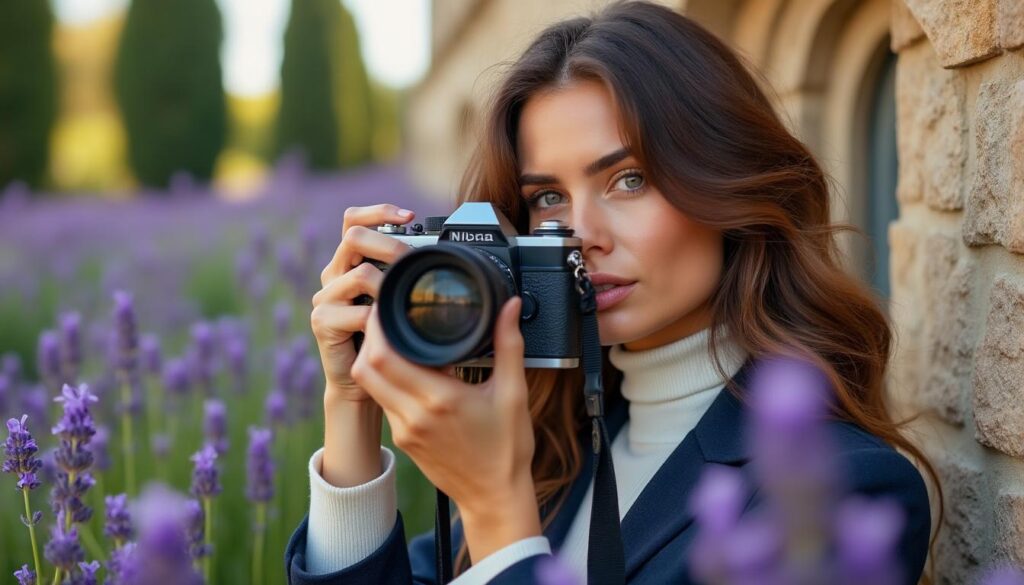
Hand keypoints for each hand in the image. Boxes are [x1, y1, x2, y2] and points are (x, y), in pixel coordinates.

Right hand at [311, 204, 414, 402]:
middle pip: (353, 237)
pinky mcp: (322, 322)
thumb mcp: (398, 301)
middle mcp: (333, 275)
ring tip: (404, 300)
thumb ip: (407, 277)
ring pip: (358, 273)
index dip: (378, 212)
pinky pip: (357, 312)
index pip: (353, 220)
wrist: (362, 383)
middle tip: (411, 260)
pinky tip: (390, 329)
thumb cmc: (387, 340)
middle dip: (388, 244)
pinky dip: (379, 319)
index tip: (410, 217)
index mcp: (350, 263)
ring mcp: (325, 297)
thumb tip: (444, 256)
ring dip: (388, 285)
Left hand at [351, 296, 541, 557]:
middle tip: (386, 316)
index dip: (378, 328)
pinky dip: (385, 379)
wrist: (494, 497)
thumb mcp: (513, 392)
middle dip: (370, 338)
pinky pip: (383, 401)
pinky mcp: (402, 439)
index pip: (385, 356)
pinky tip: (404, 367)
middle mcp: (414, 415)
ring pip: (370, 385)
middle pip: (366, 367)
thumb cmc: (507, 447)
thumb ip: (509, 344)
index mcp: (440, 399)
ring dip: (373, 359)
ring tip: (392, 337)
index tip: (388, 306)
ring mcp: (404, 430)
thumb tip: (510, 304)